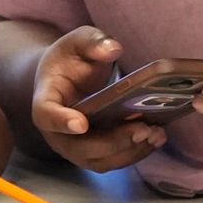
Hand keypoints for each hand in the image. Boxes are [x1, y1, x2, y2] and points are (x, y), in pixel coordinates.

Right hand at [32, 26, 166, 170]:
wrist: (66, 79)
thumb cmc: (69, 60)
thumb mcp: (77, 42)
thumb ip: (92, 42)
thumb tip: (114, 49)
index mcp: (46, 100)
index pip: (47, 115)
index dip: (62, 122)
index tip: (81, 123)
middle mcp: (57, 132)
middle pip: (79, 147)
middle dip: (112, 142)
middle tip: (142, 129)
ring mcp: (74, 147)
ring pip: (99, 160)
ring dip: (129, 150)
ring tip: (156, 133)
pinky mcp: (94, 153)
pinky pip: (113, 159)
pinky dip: (135, 151)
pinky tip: (156, 136)